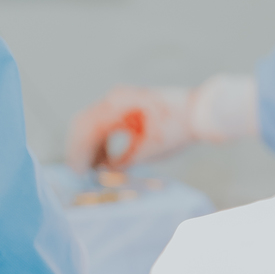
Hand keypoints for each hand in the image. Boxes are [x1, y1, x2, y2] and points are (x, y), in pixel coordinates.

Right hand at [65, 85, 196, 171]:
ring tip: (90, 172)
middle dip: (78, 150)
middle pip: (83, 124)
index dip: (78, 153)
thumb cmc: (177, 129)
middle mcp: (114, 99)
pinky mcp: (128, 106)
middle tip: (77, 174)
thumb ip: (123, 160)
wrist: (198, 112)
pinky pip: (106, 124)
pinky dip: (101, 142)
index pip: (86, 129)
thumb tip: (103, 172)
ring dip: (89, 147)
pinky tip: (103, 162)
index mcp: (117, 106)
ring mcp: (120, 100)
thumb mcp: (149, 151)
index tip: (76, 173)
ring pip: (93, 124)